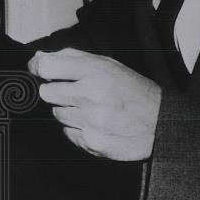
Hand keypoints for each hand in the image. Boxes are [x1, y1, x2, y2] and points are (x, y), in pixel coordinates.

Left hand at [28, 48, 160, 160]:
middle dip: (57, 91)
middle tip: (76, 92)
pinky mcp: (92, 142)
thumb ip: (71, 57)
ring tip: (92, 109)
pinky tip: (96, 124)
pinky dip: (77, 129)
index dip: (38, 68)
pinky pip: (67, 132)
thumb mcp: (107, 64)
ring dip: (69, 111)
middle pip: (47, 92)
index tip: (39, 70)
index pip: (47, 67)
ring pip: (57, 114)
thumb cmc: (133, 91)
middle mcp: (92, 96)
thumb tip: (38, 58)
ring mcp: (91, 121)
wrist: (161, 124)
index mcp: (96, 72)